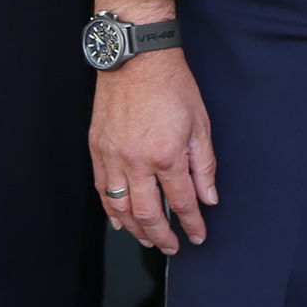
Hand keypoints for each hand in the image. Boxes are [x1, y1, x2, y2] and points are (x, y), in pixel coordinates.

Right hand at [88, 0, 215, 251]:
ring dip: (135, 230)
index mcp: (167, 155)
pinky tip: (120, 221)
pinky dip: (111, 210)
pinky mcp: (96, 149)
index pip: (182, 202)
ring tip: (148, 240)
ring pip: (120, 208)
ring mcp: (112, 157)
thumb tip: (209, 198)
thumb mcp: (200, 124)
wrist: (137, 58)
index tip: (198, 237)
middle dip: (162, 236)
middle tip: (171, 248)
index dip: (191, 224)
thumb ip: (204, 166)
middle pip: (148, 214)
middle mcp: (136, 162)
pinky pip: (101, 189)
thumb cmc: (173, 86)